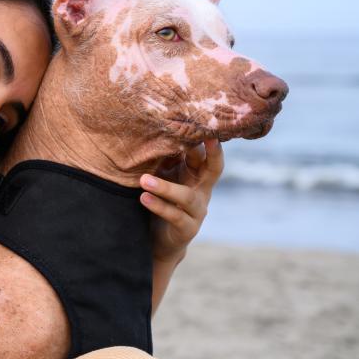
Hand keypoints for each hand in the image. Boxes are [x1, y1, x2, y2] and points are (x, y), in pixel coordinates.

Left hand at [139, 139, 224, 263]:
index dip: (205, 137)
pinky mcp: (187, 229)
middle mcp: (202, 189)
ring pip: (186, 196)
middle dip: (213, 153)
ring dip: (165, 187)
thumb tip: (153, 128)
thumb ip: (165, 158)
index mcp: (196, 173)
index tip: (201, 118)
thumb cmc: (160, 199)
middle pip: (214, 169)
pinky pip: (174, 216)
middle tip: (207, 137)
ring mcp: (197, 210)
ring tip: (143, 181)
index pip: (206, 152)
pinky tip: (144, 197)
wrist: (157, 239)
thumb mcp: (163, 175)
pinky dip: (158, 206)